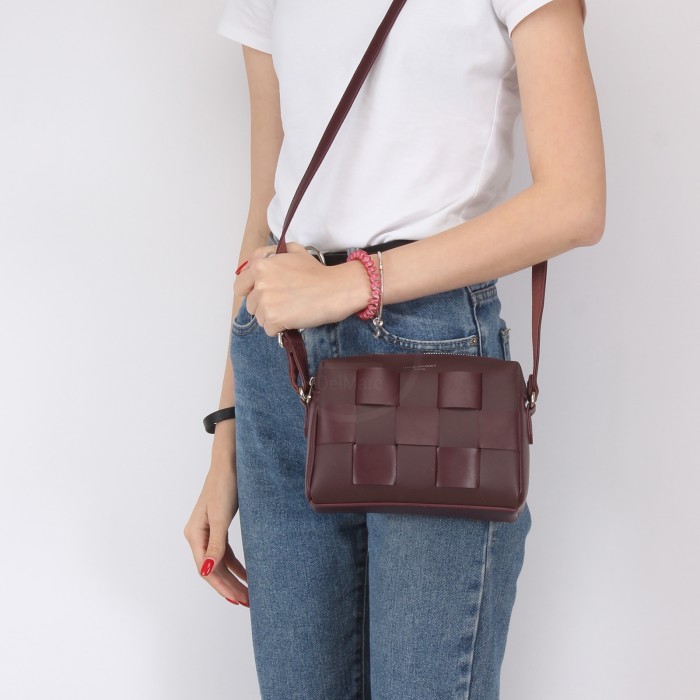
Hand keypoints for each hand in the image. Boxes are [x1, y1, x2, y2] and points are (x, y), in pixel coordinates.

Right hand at [183, 452, 248, 606]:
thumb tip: (206, 571)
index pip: (207, 569)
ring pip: (219, 563)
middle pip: (212, 570)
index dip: (222, 586)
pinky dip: (236, 565)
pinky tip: (247, 575)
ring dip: (233, 579)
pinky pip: (225, 553)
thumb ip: (215, 545)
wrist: (230, 463)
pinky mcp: (218, 527)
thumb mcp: (220, 517)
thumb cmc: (224, 485)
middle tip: (248, 602)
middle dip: (229, 587)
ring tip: (248, 595)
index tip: (238, 600)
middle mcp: (198, 536)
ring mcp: (208, 532)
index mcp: (194, 535)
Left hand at [234, 241, 370, 335]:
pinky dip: (280, 329)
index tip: (258, 296)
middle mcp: (260, 283)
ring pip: (259, 318)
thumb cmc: (318, 272)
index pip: (239, 285)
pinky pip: (269, 330)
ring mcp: (265, 302)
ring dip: (272, 318)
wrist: (334, 289)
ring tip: (291, 311)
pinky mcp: (273, 318)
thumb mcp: (294, 251)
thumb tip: (259, 260)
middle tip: (283, 303)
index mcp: (261, 266)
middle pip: (250, 304)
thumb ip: (272, 253)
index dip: (248, 292)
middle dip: (264, 306)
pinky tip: (293, 320)